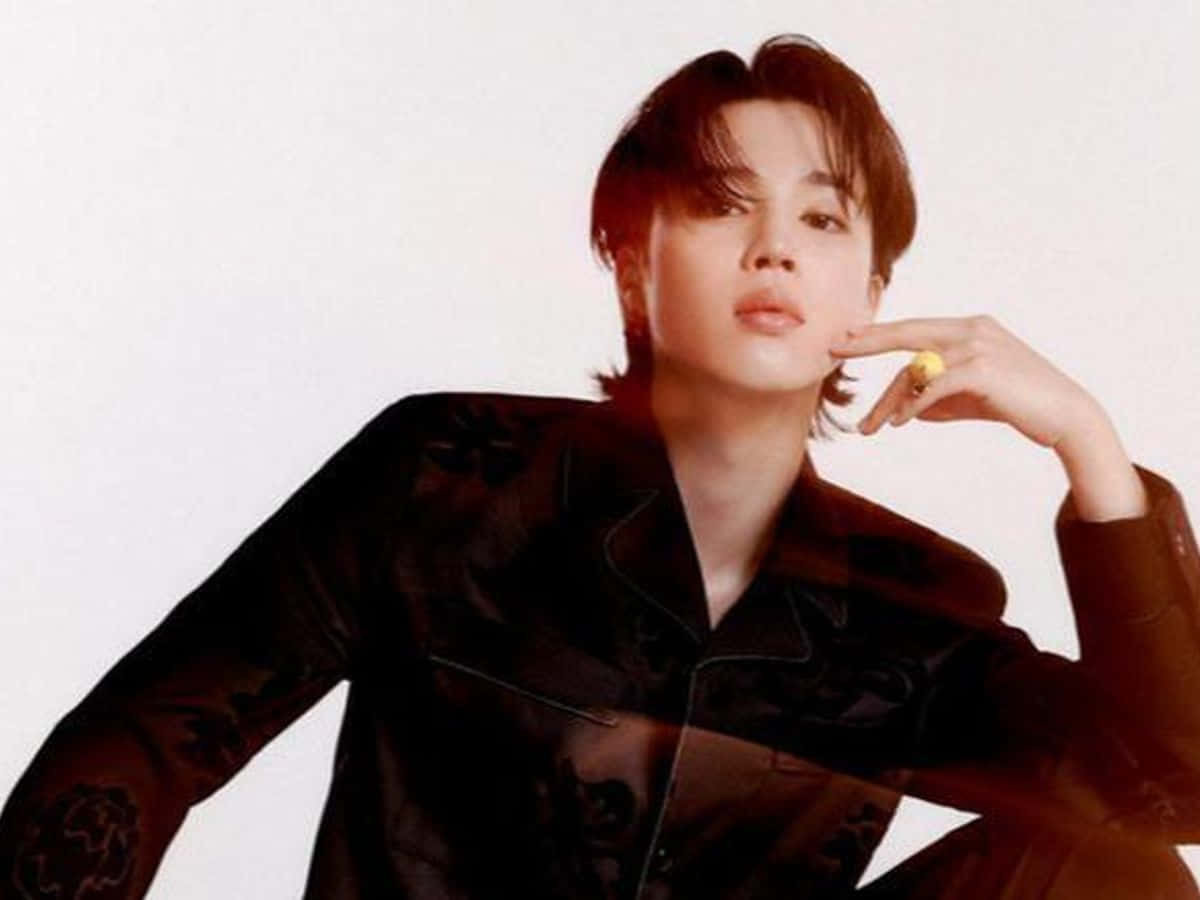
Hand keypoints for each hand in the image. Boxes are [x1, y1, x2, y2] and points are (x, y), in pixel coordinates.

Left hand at [828, 314, 1096, 448]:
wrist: (1064, 416)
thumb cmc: (1016, 405)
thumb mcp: (968, 398)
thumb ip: (936, 397)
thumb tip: (904, 409)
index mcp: (968, 328)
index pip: (914, 331)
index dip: (878, 335)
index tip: (847, 340)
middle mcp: (972, 329)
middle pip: (908, 334)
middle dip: (867, 341)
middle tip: (833, 349)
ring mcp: (978, 346)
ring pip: (917, 369)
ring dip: (890, 401)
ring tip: (872, 427)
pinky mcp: (983, 369)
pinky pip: (934, 385)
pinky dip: (913, 404)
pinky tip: (899, 421)